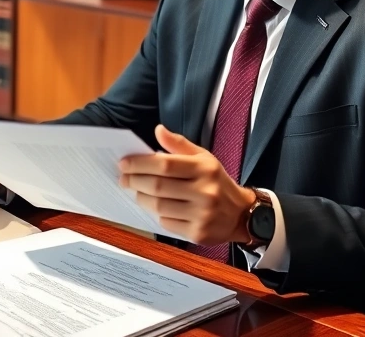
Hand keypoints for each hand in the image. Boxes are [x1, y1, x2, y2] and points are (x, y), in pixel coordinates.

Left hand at [119, 124, 255, 244]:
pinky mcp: (198, 233)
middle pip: (157, 186)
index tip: (124, 163)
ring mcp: (202, 214)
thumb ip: (179, 144)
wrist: (240, 214)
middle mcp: (205, 191)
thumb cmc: (216, 182)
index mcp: (205, 168)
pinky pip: (166, 223)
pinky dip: (156, 214)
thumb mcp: (204, 158)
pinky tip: (155, 207)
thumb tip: (158, 130)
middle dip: (134, 181)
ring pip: (158, 206)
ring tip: (136, 191)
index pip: (164, 164)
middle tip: (123, 179)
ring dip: (141, 198)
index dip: (140, 163)